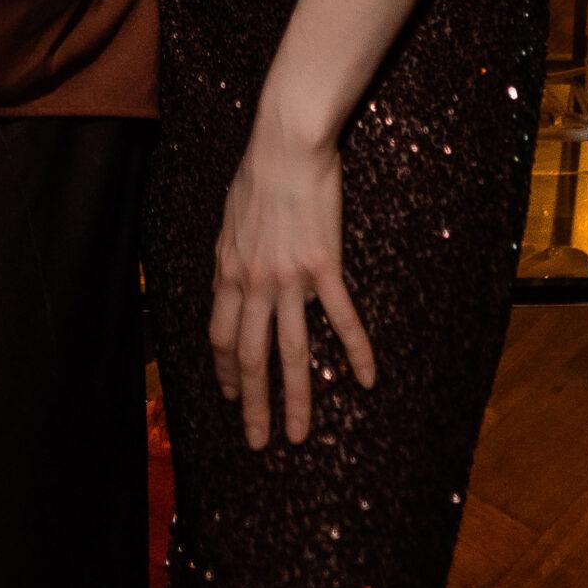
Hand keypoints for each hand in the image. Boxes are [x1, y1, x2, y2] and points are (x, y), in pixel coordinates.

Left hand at [209, 106, 376, 451]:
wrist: (286, 145)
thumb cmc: (258, 174)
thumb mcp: (229, 220)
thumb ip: (231, 256)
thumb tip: (230, 279)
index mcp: (228, 271)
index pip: (221, 337)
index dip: (225, 372)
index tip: (230, 397)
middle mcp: (253, 283)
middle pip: (250, 357)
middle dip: (253, 404)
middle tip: (259, 441)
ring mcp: (288, 278)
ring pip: (290, 352)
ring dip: (296, 398)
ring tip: (300, 435)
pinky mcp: (323, 267)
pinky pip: (341, 319)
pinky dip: (355, 352)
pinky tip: (366, 380)